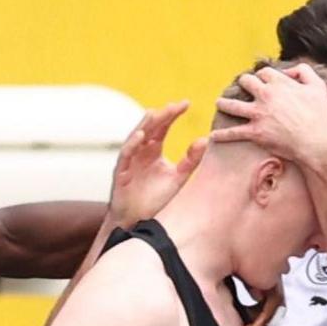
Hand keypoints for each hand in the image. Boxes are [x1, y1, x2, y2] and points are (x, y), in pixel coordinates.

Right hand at [108, 100, 207, 225]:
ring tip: (156, 113)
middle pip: (150, 127)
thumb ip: (190, 161)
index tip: (186, 103)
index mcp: (153, 149)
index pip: (163, 126)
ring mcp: (129, 160)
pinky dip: (132, 144)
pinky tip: (141, 135)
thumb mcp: (178, 178)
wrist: (139, 222)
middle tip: (175, 106)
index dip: (172, 114)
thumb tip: (205, 140)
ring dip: (145, 125)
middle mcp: (140, 151)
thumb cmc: (156, 199)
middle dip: (162, 116)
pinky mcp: (121, 172)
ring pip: (135, 137)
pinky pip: (126, 155)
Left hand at [211, 63, 326, 170]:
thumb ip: (305, 71)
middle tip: (241, 87)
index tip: (262, 81)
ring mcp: (258, 114)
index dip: (262, 76)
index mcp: (278, 82)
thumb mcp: (317, 86)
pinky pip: (234, 133)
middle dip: (243, 84)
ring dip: (224, 103)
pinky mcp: (255, 133)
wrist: (316, 143)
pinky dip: (222, 134)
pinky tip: (214, 135)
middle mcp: (265, 95)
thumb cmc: (319, 116)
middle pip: (246, 82)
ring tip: (219, 103)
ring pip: (233, 105)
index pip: (263, 73)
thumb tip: (290, 70)